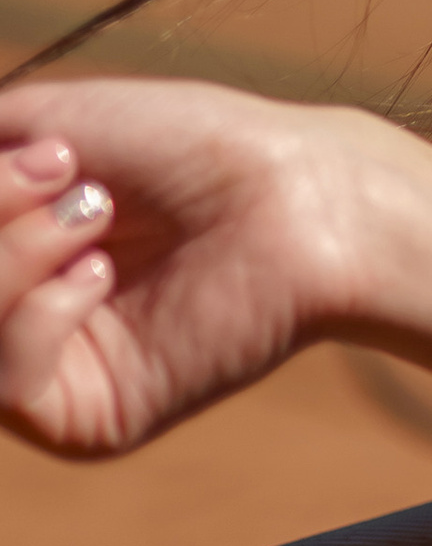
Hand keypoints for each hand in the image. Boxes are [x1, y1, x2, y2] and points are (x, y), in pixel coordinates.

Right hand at [0, 77, 348, 461]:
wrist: (289, 191)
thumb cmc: (180, 144)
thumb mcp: (35, 128)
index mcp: (1, 246)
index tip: (20, 154)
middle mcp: (8, 310)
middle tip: (56, 170)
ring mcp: (39, 369)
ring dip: (6, 255)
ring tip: (91, 208)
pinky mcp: (80, 417)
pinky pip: (4, 382)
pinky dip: (36, 312)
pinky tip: (99, 272)